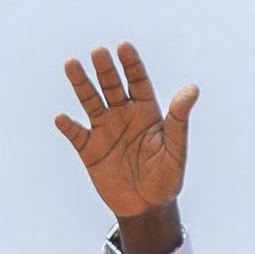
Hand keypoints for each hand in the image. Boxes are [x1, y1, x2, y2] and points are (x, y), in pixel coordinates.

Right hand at [55, 43, 194, 241]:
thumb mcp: (176, 149)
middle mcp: (123, 114)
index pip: (137, 80)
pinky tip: (62, 118)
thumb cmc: (166, 177)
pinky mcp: (89, 149)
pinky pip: (76, 134)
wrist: (147, 207)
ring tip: (71, 64)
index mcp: (146, 110)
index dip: (131, 63)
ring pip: (90, 101)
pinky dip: (68, 126)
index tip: (123, 46)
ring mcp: (104, 130)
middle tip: (98, 52)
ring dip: (80, 84)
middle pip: (111, 85)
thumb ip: (180, 119)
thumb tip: (192, 89)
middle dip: (105, 69)